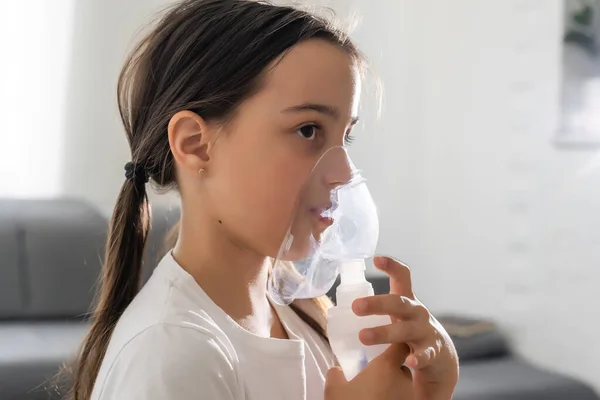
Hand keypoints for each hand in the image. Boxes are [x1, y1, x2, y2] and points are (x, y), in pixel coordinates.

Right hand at [325, 343, 414, 399]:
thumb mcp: (334, 391)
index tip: (386, 349)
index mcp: (386, 367)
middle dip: (393, 373)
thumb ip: (335, 375)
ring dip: (396, 391)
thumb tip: (336, 370)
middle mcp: (404, 380)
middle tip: (377, 381)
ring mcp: (411, 398)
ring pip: (406, 389)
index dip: (395, 346)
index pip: (400, 346)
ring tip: (380, 397)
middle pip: (403, 369)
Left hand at [352, 256, 458, 399]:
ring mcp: (425, 332)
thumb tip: (340, 307)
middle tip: (356, 306)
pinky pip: (424, 355)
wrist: (441, 359)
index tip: (376, 259)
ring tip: (363, 336)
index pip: (402, 277)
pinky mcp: (431, 353)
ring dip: (384, 333)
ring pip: (405, 330)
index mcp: (406, 301)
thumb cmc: (410, 332)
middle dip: (377, 304)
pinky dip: (418, 358)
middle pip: (398, 303)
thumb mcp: (397, 316)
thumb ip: (377, 308)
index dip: (391, 266)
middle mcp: (417, 312)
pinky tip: (410, 362)